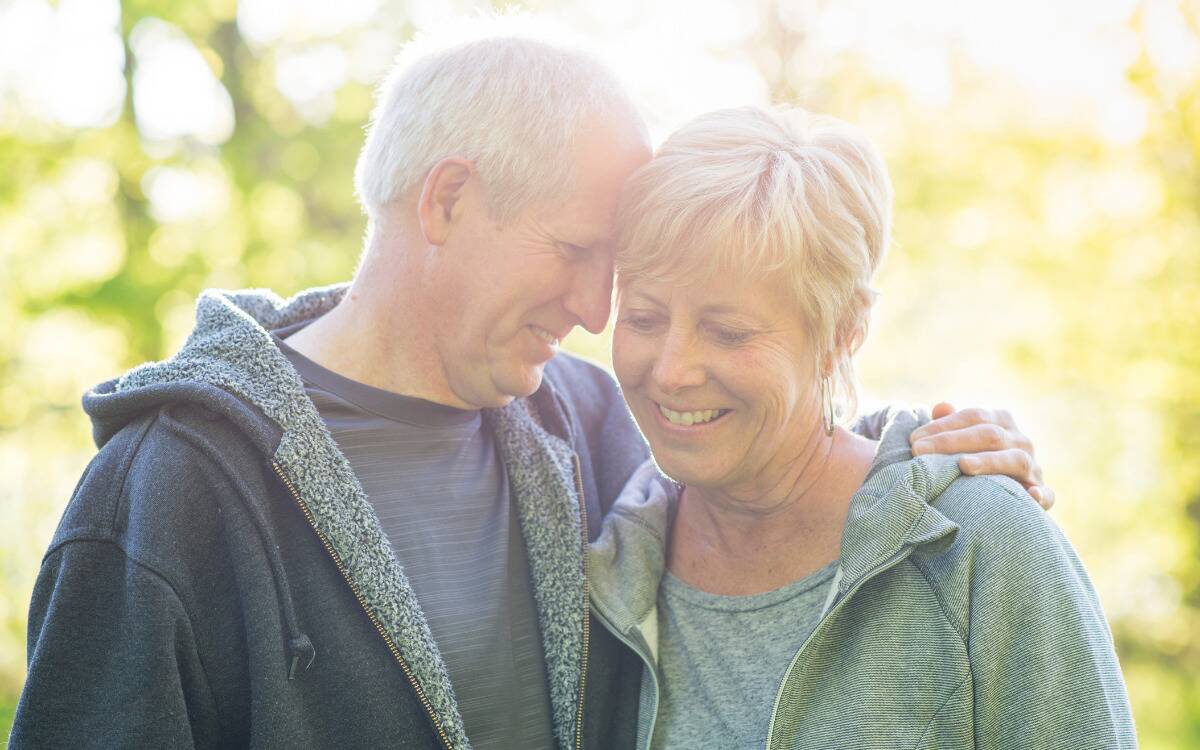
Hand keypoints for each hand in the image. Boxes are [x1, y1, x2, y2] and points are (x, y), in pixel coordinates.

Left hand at [909, 402, 1054, 509]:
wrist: (1004, 495)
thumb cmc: (972, 461)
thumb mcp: (960, 441)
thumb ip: (949, 424)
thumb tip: (940, 406)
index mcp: (1001, 422)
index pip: (973, 416)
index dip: (943, 426)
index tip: (913, 439)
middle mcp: (1021, 441)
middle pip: (989, 435)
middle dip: (952, 442)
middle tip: (919, 452)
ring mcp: (1034, 467)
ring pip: (1015, 459)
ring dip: (989, 462)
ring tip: (963, 465)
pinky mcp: (1042, 494)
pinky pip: (1047, 495)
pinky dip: (1040, 495)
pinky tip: (1029, 496)